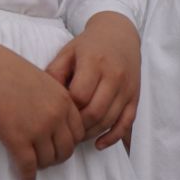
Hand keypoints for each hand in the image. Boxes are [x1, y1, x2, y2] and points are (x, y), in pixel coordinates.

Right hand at [0, 41, 86, 179]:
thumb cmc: (3, 71)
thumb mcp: (39, 80)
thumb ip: (51, 99)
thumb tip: (51, 120)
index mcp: (63, 99)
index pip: (77, 131)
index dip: (68, 142)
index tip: (57, 146)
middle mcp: (55, 115)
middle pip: (66, 149)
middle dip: (56, 157)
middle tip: (46, 159)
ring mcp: (38, 128)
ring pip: (48, 160)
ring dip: (41, 166)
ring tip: (33, 166)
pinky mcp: (17, 139)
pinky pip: (28, 166)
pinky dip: (27, 176)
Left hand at [44, 11, 141, 149]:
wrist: (119, 34)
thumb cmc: (88, 45)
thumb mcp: (67, 52)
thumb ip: (54, 73)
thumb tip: (44, 100)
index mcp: (94, 62)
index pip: (79, 95)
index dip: (66, 108)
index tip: (56, 111)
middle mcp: (114, 76)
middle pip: (95, 112)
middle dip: (77, 125)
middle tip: (64, 130)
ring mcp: (127, 88)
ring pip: (109, 120)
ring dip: (91, 133)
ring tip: (75, 136)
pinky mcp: (135, 97)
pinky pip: (126, 123)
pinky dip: (112, 137)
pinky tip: (98, 144)